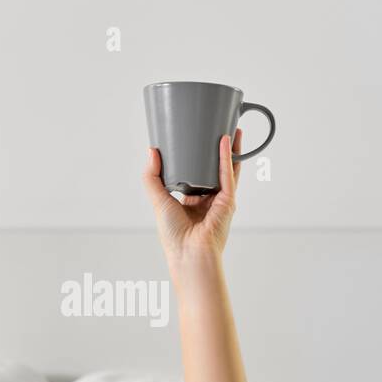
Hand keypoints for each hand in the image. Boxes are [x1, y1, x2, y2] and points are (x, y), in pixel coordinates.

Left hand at [142, 131, 241, 280]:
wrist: (189, 254)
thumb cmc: (174, 236)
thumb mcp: (158, 200)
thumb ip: (152, 177)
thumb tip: (152, 151)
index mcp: (192, 203)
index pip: (196, 175)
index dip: (196, 159)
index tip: (195, 142)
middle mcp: (208, 200)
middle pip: (214, 169)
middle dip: (217, 151)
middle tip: (216, 129)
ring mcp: (220, 200)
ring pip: (226, 169)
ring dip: (229, 149)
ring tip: (229, 127)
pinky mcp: (228, 202)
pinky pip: (228, 175)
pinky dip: (227, 157)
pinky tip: (224, 140)